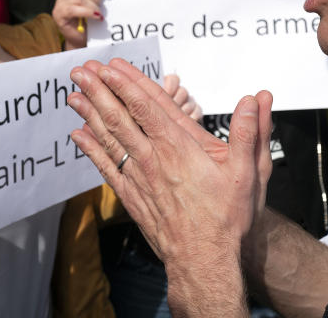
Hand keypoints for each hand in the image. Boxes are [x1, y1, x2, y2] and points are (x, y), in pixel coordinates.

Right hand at [52, 0, 102, 49]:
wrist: (81, 38)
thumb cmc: (90, 19)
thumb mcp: (95, 1)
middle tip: (100, 5)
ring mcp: (60, 2)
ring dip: (93, 6)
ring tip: (98, 13)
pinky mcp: (59, 13)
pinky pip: (73, 9)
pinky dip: (88, 12)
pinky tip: (95, 17)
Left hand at [67, 58, 272, 311]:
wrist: (204, 261)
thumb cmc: (227, 218)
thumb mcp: (249, 173)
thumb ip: (250, 133)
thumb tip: (254, 99)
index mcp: (179, 148)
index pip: (148, 107)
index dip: (128, 83)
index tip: (111, 66)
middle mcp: (154, 159)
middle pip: (120, 117)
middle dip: (99, 91)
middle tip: (80, 71)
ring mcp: (139, 178)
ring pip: (109, 139)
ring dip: (90, 114)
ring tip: (73, 94)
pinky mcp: (132, 197)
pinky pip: (106, 167)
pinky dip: (91, 150)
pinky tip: (78, 136)